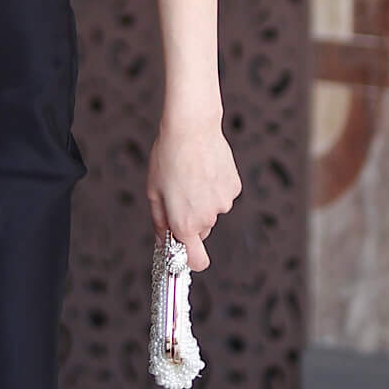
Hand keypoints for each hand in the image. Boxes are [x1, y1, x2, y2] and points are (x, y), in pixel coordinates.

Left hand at [148, 115, 240, 271]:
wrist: (192, 128)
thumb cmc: (169, 157)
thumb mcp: (154, 191)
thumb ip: (159, 221)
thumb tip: (163, 239)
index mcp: (185, 223)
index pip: (197, 261)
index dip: (190, 260)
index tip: (184, 254)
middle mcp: (207, 217)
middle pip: (201, 231)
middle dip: (191, 220)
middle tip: (179, 195)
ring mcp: (223, 203)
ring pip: (212, 212)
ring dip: (203, 202)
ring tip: (191, 176)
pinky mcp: (234, 188)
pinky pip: (222, 196)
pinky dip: (214, 188)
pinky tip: (205, 170)